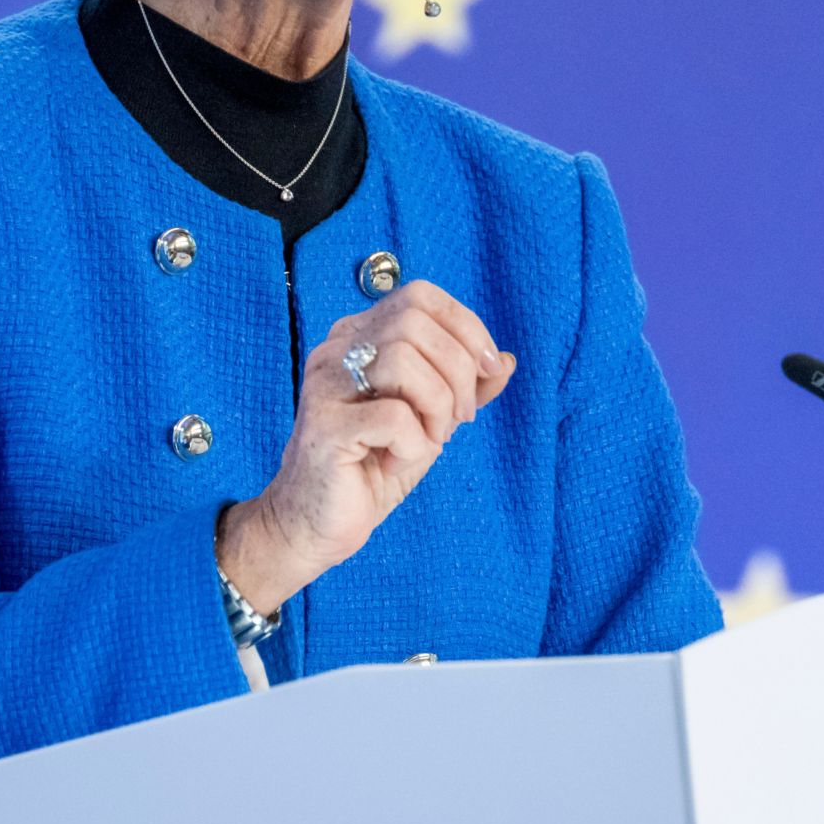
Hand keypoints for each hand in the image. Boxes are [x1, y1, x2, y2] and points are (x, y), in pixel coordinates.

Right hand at [216, 280, 516, 614]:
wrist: (317, 526)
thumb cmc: (372, 468)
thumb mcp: (432, 421)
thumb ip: (467, 388)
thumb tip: (505, 360)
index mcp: (360, 337)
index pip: (421, 296)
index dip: (466, 327)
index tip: (487, 372)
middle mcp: (336, 350)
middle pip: (415, 322)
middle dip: (458, 371)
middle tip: (458, 419)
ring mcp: (324, 386)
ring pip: (403, 360)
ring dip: (437, 406)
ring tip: (429, 440)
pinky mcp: (324, 428)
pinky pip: (392, 416)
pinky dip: (413, 444)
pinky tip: (396, 462)